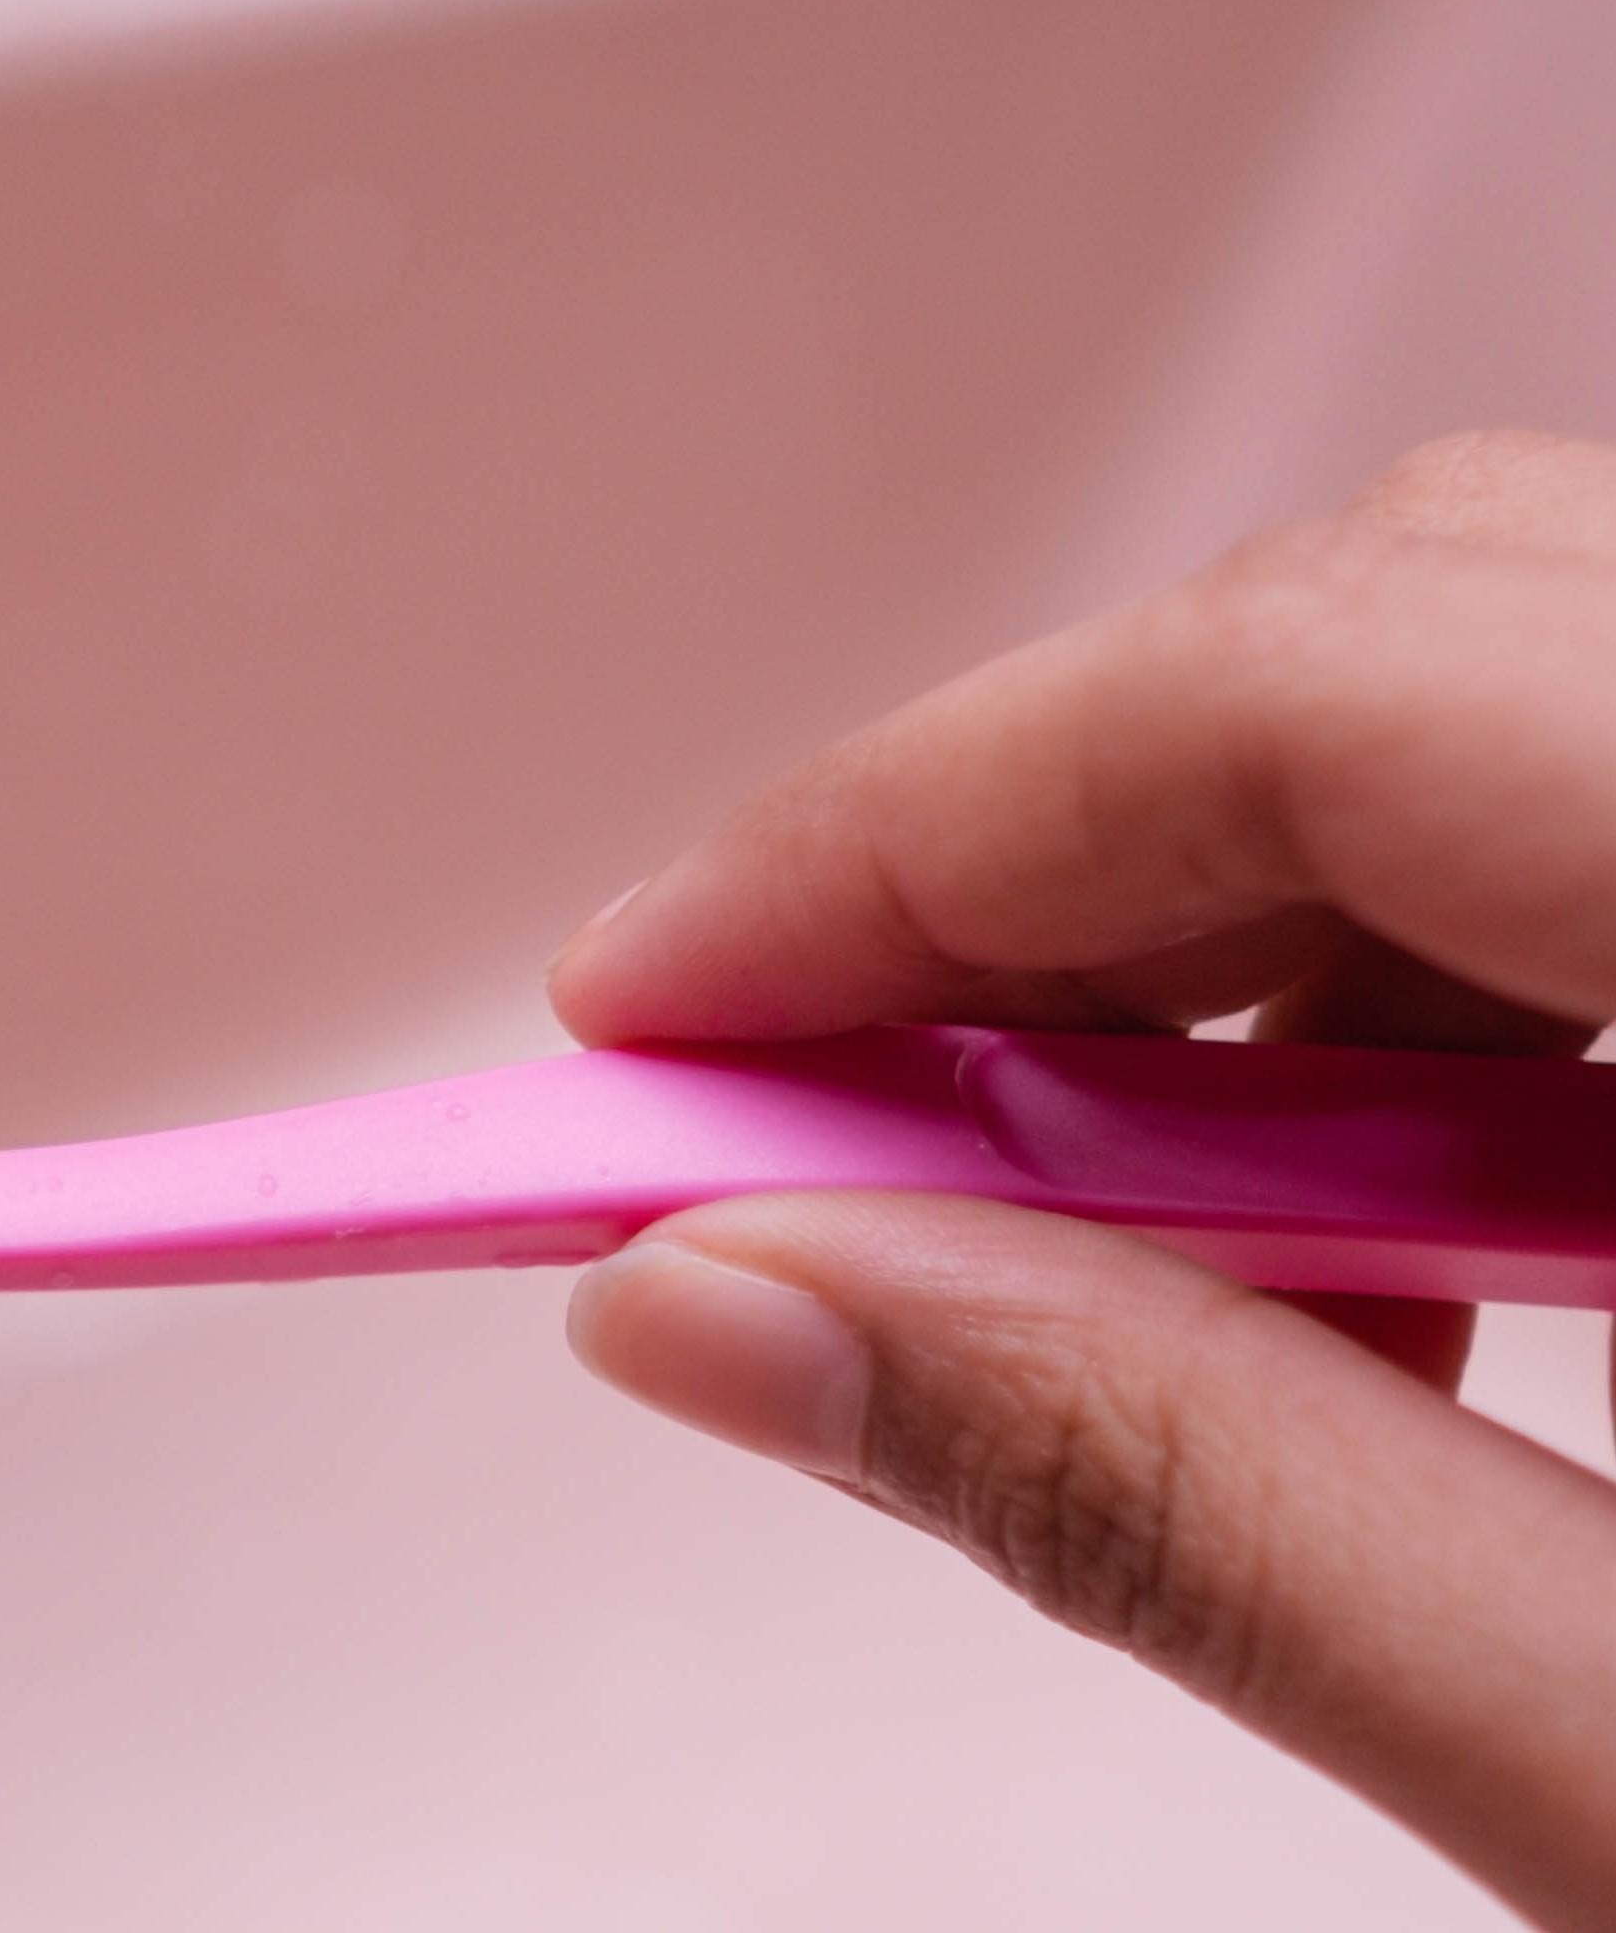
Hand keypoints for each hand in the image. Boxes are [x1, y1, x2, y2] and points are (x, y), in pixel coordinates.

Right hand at [553, 431, 1615, 1928]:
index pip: (1308, 690)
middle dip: (1032, 877)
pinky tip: (1404, 1237)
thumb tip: (722, 1314)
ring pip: (1501, 671)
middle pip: (1387, 626)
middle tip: (801, 1145)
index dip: (910, 828)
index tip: (640, 1021)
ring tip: (1121, 1254)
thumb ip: (1210, 1514)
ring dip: (1234, 935)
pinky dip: (1435, 962)